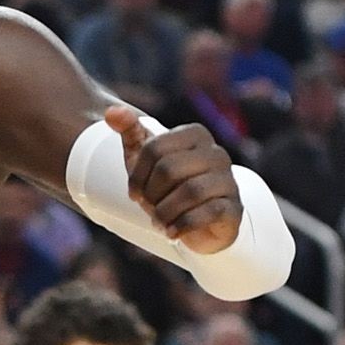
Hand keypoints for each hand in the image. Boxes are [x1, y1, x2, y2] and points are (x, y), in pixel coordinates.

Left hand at [103, 101, 243, 255]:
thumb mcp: (144, 159)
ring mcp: (228, 180)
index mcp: (195, 135)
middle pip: (168, 169)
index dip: (136, 176)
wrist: (196, 223)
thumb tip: (111, 112)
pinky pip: (207, 213)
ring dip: (164, 213)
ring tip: (160, 221)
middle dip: (151, 195)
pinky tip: (173, 232)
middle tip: (150, 207)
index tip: (136, 192)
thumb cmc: (167, 187)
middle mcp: (216, 153)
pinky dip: (182, 226)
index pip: (153, 148)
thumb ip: (130, 132)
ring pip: (189, 192)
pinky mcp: (233, 207)